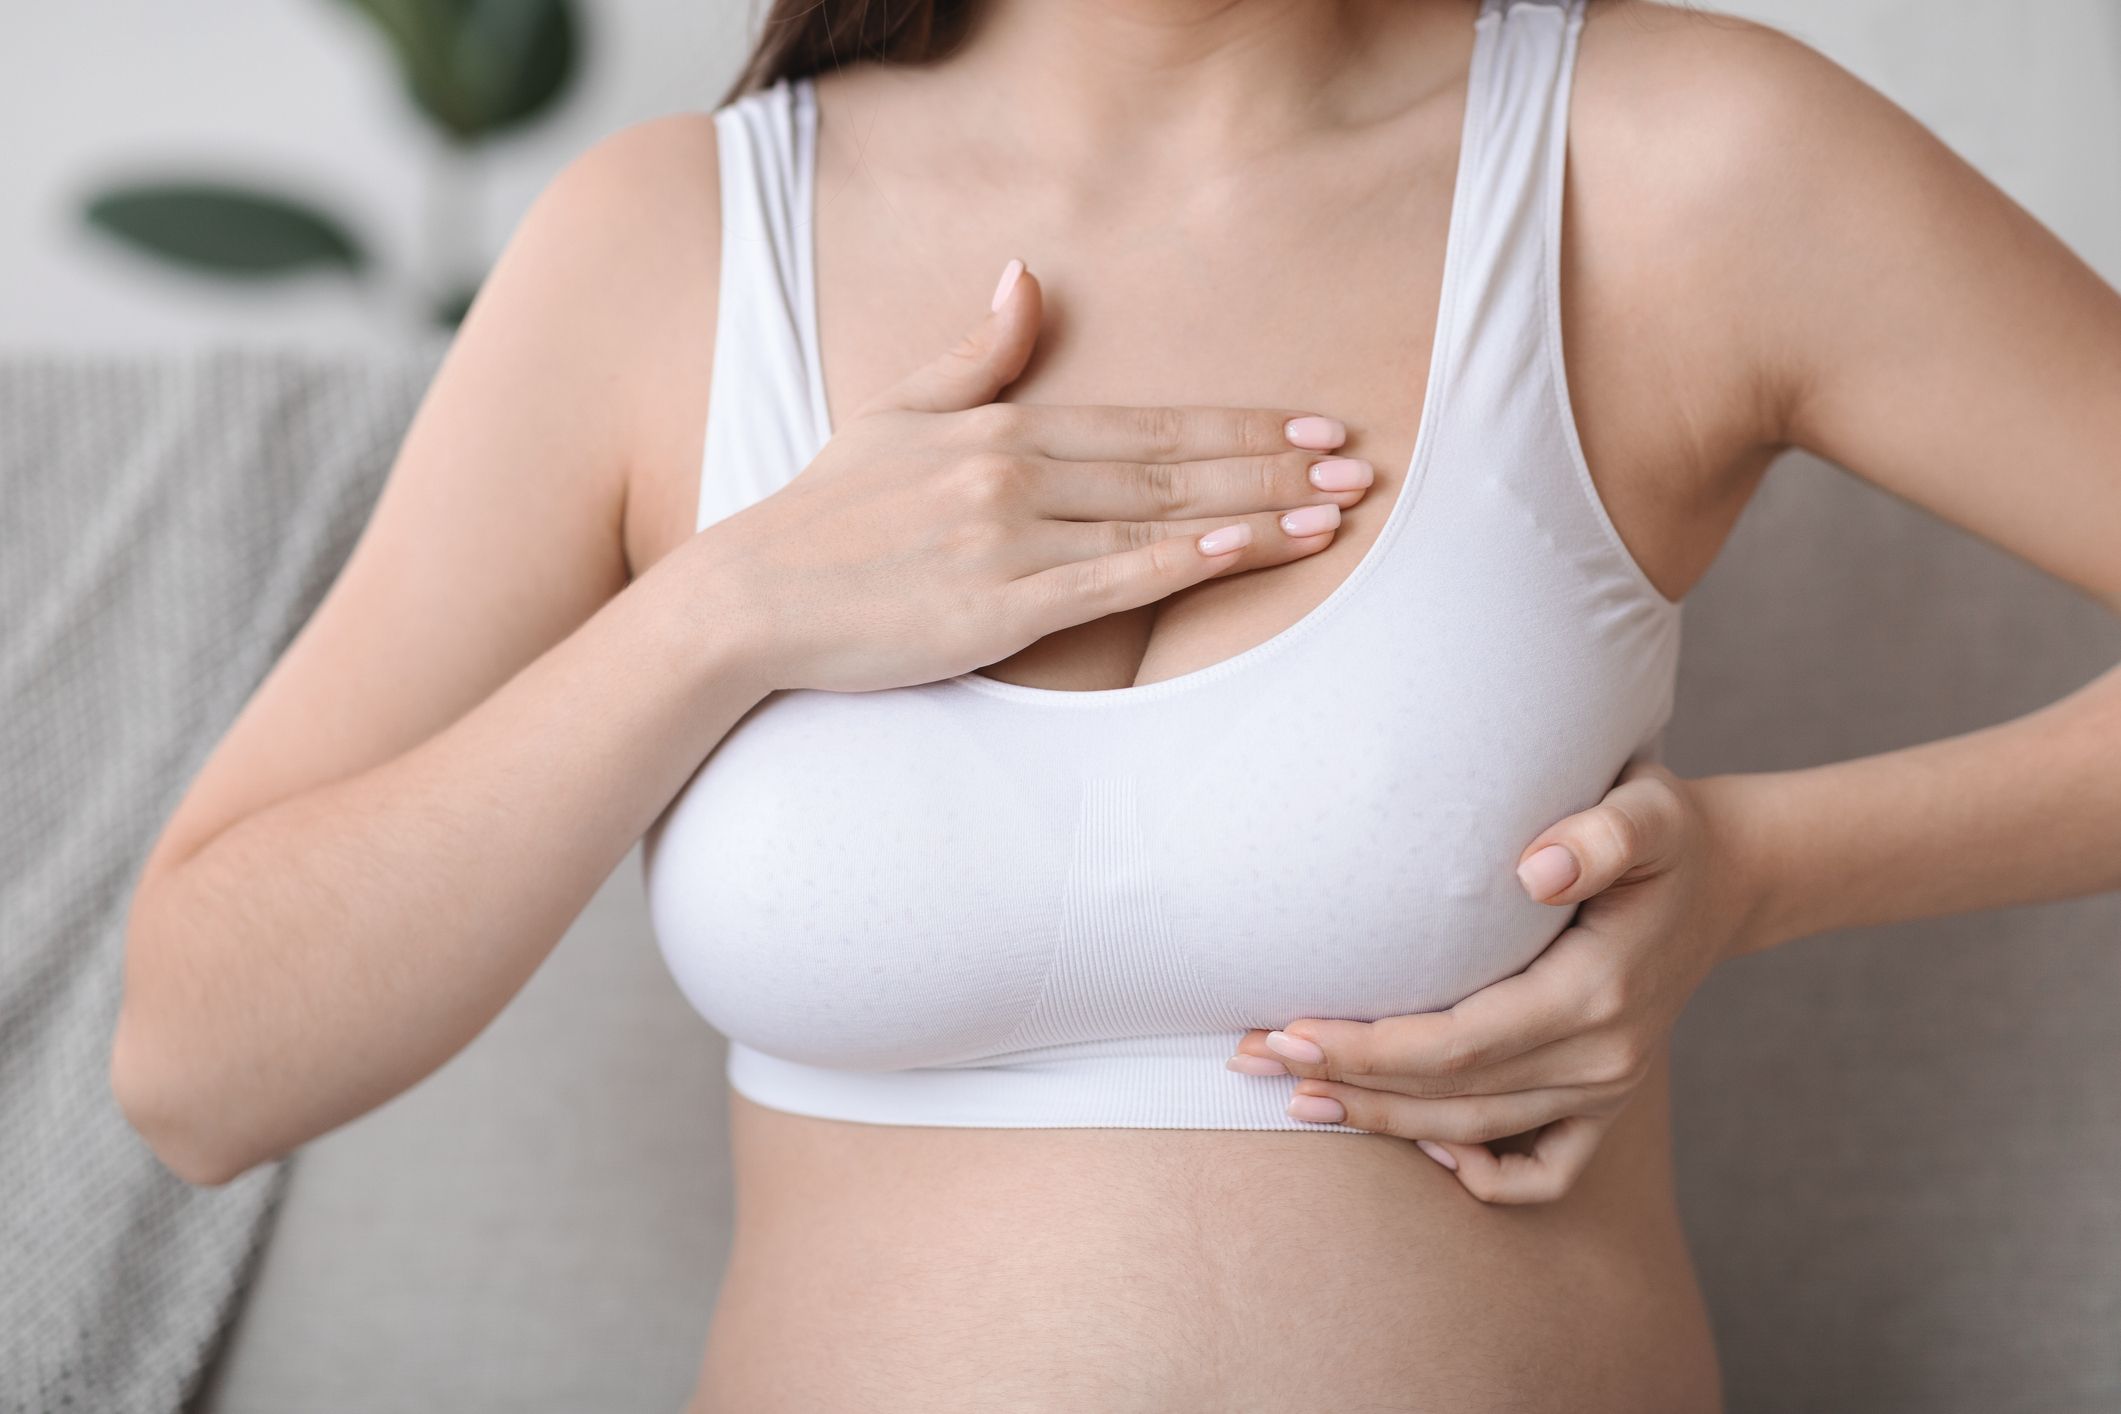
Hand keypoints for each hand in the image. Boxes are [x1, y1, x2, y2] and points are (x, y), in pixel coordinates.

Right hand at [709, 258, 1377, 693]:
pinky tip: (1243, 546)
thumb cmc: (825, 514)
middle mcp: (1014, 474)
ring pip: (1157, 521)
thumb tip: (1028, 276)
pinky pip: (1110, 582)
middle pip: (1171, 468)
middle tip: (1357, 467)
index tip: (1313, 426)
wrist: (750, 597)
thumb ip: (975, 352)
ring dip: (1253, 514)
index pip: (1148, 424)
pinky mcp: (996, 611)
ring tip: (1333, 513)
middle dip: (1273, 465)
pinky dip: (1181, 561)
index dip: (1240, 425)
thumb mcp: (896, 413)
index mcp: (1000, 427)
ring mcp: (1008, 542)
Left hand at [1229, 760, 1767, 1203]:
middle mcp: (1603, 1056)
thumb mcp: (1650, 810)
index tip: (1288, 1029)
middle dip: (1346, 1083)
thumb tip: (1536, 868)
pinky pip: (1543, 1171)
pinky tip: (1420, 1147)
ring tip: (1297, 1097)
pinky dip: (1481, 1175)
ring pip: (1476, 1133)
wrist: (1728, 876)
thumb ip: (1604, 834)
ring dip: (1382, 1121)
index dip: (1368, 1047)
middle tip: (1252, 1059)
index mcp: (1597, 993)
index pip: (1458, 1044)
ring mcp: (1608, 1087)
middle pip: (1450, 1096)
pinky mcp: (1606, 1100)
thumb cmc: (1666, 833)